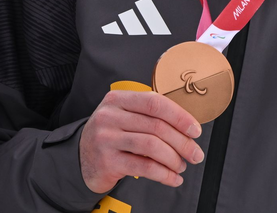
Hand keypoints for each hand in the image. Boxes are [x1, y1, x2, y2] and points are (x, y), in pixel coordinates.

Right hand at [79, 90, 203, 192]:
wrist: (82, 158)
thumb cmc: (111, 135)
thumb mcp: (122, 116)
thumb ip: (147, 114)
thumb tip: (186, 126)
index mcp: (117, 99)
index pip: (154, 102)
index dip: (179, 116)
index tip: (195, 129)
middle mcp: (109, 116)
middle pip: (156, 126)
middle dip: (182, 142)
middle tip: (195, 153)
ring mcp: (106, 138)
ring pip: (152, 146)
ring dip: (174, 159)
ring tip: (182, 165)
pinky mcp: (108, 161)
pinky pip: (144, 167)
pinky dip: (164, 174)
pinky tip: (172, 178)